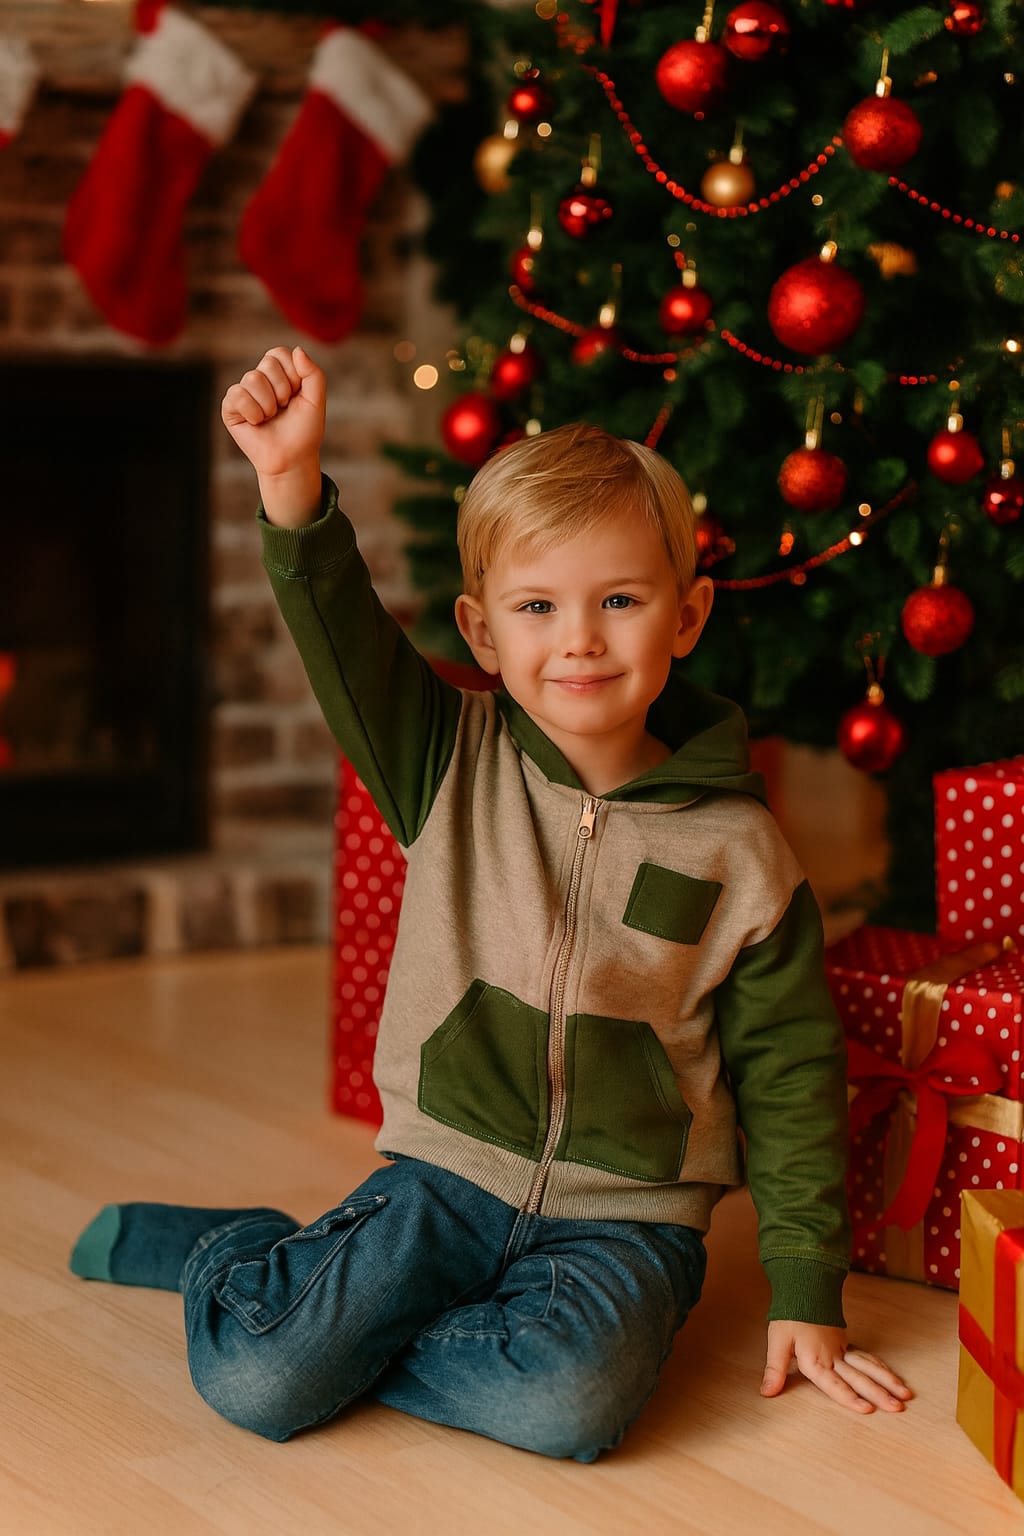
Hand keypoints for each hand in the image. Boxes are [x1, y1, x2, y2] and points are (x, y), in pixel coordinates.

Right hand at [221, 346, 325, 524]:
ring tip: (271, 418)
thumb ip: (313, 373)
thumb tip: (297, 349)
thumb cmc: (304, 430)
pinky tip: (257, 423)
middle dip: (282, 390)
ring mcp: (243, 391)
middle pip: (267, 364)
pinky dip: (253, 412)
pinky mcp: (230, 407)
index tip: (296, 396)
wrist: (292, 458)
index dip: (293, 375)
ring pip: (253, 379)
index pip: (279, 353)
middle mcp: (259, 378)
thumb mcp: (316, 400)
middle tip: (283, 409)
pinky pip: (238, 395)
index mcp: (279, 372)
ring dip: (269, 405)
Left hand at [760, 1320, 912, 1414]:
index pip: (834, 1384)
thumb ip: (775, 1369)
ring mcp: (842, 1349)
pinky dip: (881, 1368)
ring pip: (869, 1367)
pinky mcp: (845, 1343)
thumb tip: (767, 1392)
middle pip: (859, 1378)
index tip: (867, 1410)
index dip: (849, 1398)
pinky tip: (891, 1377)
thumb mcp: (777, 1342)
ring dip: (887, 1380)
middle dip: (879, 1394)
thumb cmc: (789, 1317)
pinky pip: (867, 1358)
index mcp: (816, 1360)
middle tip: (898, 1408)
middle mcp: (833, 1357)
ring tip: (905, 1394)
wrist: (803, 1289)